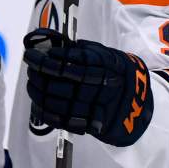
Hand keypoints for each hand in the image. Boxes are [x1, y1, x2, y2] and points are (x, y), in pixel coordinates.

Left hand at [23, 28, 152, 146]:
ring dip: (38, 91)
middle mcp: (101, 87)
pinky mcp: (89, 124)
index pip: (71, 62)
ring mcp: (94, 107)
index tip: (34, 53)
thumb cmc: (116, 73)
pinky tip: (37, 100)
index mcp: (107, 66)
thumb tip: (54, 43)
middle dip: (40, 72)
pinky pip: (60, 119)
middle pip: (61, 81)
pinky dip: (44, 110)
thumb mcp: (108, 55)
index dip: (49, 58)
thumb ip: (83, 50)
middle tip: (31, 65)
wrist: (137, 104)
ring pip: (57, 100)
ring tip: (31, 82)